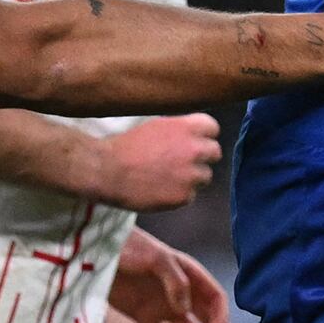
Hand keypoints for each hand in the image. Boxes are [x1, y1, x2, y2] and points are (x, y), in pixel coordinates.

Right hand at [95, 114, 223, 210]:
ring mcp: (191, 175)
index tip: (195, 141)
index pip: (213, 128)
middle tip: (185, 162)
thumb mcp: (157, 126)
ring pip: (205, 176)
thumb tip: (194, 136)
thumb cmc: (127, 146)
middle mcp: (194, 149)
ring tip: (168, 177)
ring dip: (192, 178)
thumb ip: (180, 130)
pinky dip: (179, 194)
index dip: (203, 136)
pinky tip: (161, 189)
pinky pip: (190, 196)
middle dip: (202, 157)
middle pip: (215, 153)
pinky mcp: (184, 196)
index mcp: (187, 127)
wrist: (108, 170)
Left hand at [107, 229, 232, 322]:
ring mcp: (163, 306)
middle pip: (207, 317)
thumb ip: (174, 280)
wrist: (98, 250)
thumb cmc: (129, 246)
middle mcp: (181, 292)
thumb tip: (185, 308)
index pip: (214, 297)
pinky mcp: (143, 316)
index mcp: (189, 274)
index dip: (220, 314)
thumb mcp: (155, 257)